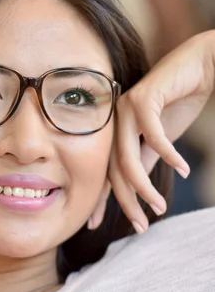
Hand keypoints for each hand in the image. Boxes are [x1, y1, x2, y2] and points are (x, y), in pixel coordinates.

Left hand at [88, 30, 214, 232]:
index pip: (102, 170)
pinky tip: (183, 169)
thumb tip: (136, 188)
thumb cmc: (177, 101)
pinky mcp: (143, 97)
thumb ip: (144, 160)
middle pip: (113, 170)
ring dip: (145, 186)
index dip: (97, 198)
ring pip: (128, 157)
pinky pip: (153, 135)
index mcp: (113, 133)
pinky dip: (168, 154)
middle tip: (141, 226)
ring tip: (160, 206)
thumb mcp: (158, 139)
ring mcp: (124, 109)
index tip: (93, 225)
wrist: (199, 66)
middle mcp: (112, 122)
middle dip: (126, 201)